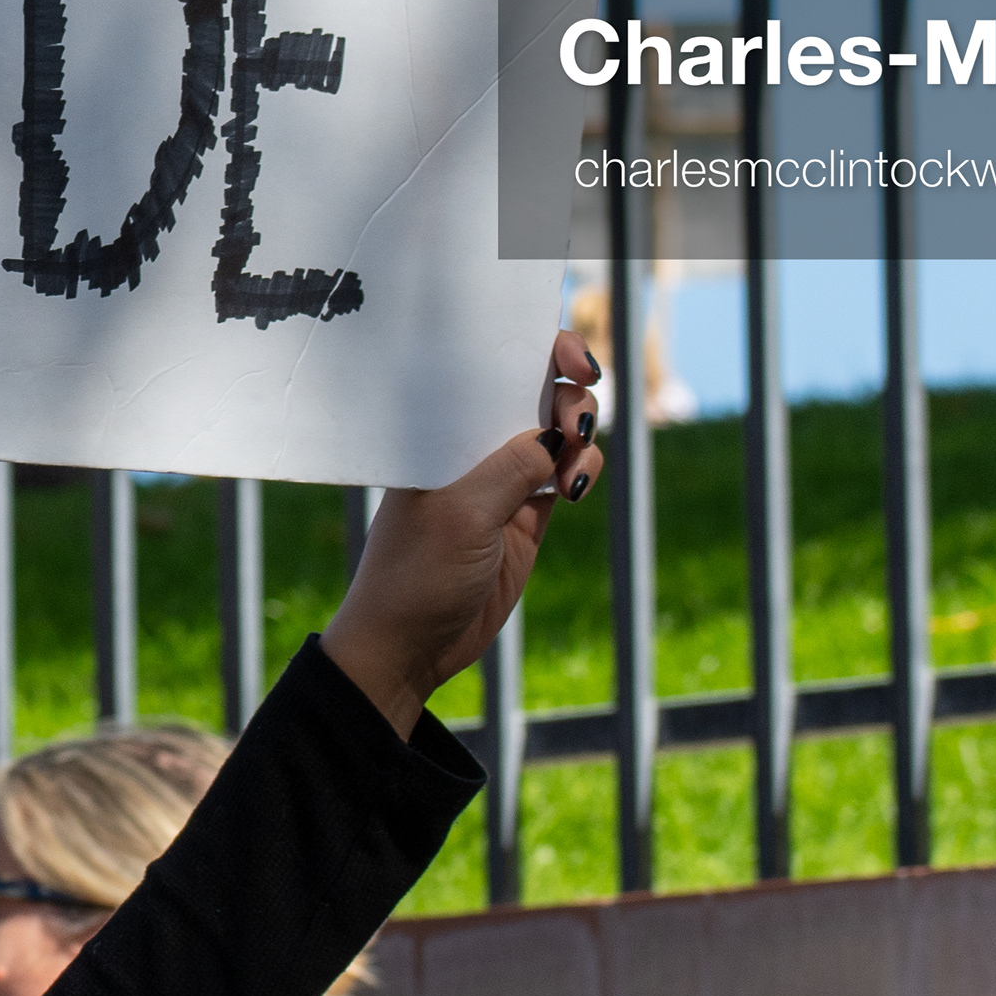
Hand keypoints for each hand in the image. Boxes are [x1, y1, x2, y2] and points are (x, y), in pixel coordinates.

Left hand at [323, 327, 603, 738]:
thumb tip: (558, 436)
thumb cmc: (415, 573)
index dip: (540, 349)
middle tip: (573, 426)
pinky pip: (568, 471)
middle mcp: (471, 442)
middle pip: (536, 389)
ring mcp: (502, 477)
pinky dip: (584, 469)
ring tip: (571, 478)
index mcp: (441, 426)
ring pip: (560, 431)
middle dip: (570, 394)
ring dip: (581, 438)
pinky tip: (575, 489)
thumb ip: (512, 468)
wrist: (411, 646)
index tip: (574, 361)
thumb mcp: (462, 514)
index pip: (492, 364)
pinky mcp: (526, 514)